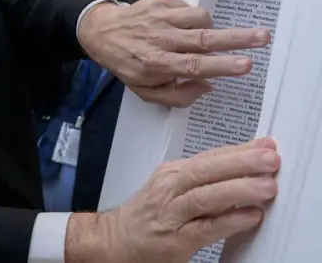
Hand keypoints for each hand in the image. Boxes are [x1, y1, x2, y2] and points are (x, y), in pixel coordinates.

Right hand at [66, 139, 279, 262]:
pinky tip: (249, 216)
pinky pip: (206, 228)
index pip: (209, 157)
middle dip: (241, 163)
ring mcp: (172, 214)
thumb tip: (245, 165)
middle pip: (206, 171)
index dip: (239, 150)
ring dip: (238, 190)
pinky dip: (229, 221)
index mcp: (172, 173)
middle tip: (270, 159)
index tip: (266, 146)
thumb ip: (205, 178)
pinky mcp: (176, 239)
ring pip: (206, 197)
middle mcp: (170, 189)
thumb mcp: (171, 187)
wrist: (115, 240)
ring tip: (266, 187)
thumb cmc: (148, 214)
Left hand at [78, 0, 270, 105]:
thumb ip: (177, 95)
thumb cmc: (128, 64)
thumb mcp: (145, 90)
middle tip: (263, 37)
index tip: (246, 65)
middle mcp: (159, 40)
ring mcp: (159, 18)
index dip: (221, 66)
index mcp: (156, 64)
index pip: (193, 66)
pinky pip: (188, 7)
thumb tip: (208, 86)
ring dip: (211, 26)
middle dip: (236, 39)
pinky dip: (193, 17)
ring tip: (207, 35)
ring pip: (199, 18)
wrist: (99, 32)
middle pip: (203, 39)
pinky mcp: (159, 2)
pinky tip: (181, 26)